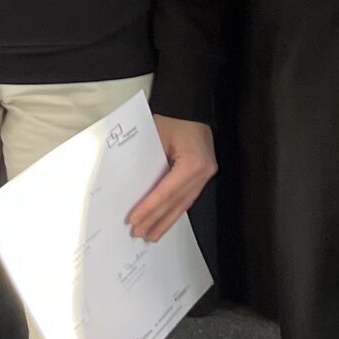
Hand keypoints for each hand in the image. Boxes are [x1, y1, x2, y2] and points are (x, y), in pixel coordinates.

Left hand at [126, 115, 217, 241]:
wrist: (189, 103)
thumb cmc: (173, 116)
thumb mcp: (155, 137)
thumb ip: (147, 164)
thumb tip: (132, 190)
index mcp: (193, 163)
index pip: (166, 192)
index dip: (149, 208)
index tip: (134, 221)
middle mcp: (203, 172)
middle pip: (176, 202)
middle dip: (157, 220)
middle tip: (139, 234)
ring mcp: (206, 173)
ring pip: (184, 203)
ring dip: (167, 220)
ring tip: (152, 235)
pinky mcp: (203, 173)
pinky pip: (187, 196)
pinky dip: (175, 209)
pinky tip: (166, 220)